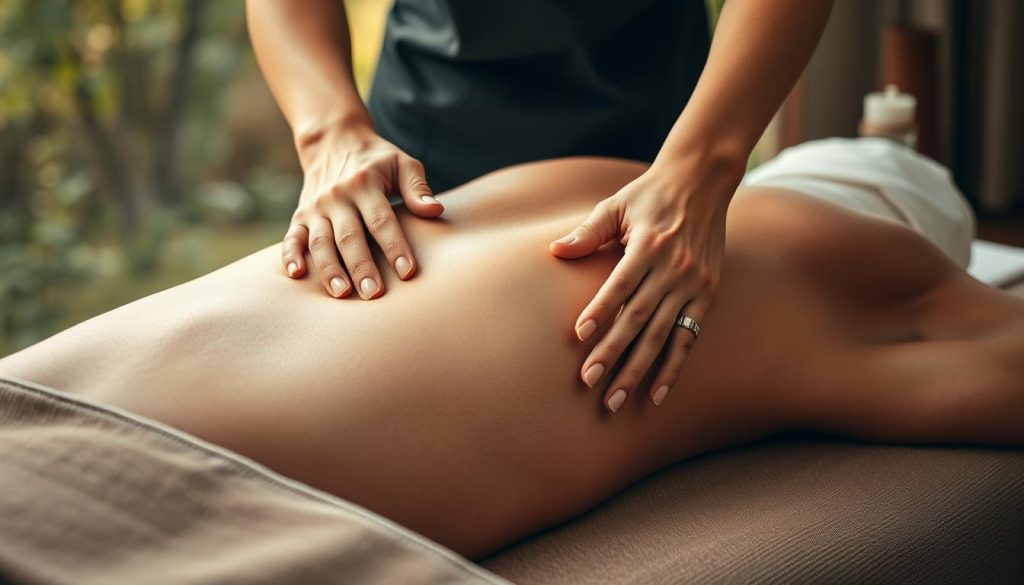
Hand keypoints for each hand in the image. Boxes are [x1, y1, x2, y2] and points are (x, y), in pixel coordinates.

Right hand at [283, 121, 443, 298]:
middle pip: (350, 237)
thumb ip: (418, 188)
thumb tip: (435, 211)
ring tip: (342, 294)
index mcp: (365, 184)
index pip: (382, 220)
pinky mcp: (300, 216)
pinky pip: (292, 238)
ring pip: (320, 242)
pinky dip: (290, 256)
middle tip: (374, 294)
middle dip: (361, 267)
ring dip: (329, 269)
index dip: (395, 247)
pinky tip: (296, 275)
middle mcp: (337, 197)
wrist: (333, 141)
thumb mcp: (402, 163)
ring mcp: (316, 208)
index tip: (407, 272)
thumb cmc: (377, 160)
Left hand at [549, 155, 740, 412]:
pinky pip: (688, 338)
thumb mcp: (616, 204)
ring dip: (637, 369)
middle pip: (638, 317)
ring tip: (614, 399)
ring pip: (661, 335)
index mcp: (649, 244)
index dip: (600, 310)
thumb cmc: (649, 194)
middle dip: (612, 351)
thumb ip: (588, 231)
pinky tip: (656, 393)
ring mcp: (693, 284)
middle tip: (588, 381)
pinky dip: (673, 367)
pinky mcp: (707, 294)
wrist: (703, 180)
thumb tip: (555, 251)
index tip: (579, 336)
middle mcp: (674, 268)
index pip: (620, 283)